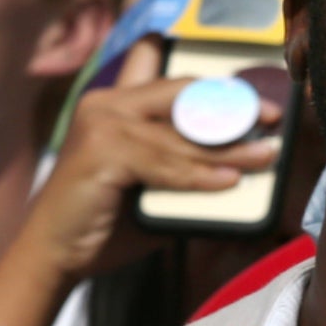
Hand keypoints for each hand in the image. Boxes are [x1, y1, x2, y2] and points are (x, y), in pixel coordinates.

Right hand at [23, 41, 283, 279]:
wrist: (54, 254)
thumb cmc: (101, 223)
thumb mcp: (148, 186)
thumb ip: (179, 170)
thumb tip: (235, 171)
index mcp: (114, 103)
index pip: (166, 72)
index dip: (207, 75)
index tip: (250, 89)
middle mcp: (106, 103)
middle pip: (182, 94)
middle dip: (231, 105)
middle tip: (271, 119)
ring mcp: (103, 123)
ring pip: (180, 133)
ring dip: (228, 147)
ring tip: (264, 156)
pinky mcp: (103, 151)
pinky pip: (165, 163)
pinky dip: (199, 175)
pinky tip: (229, 182)